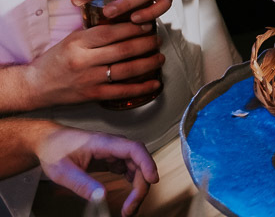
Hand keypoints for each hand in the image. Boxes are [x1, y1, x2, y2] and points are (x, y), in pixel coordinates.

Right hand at [25, 24, 163, 107]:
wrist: (35, 85)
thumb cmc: (55, 60)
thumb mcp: (71, 40)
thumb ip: (94, 33)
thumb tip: (125, 24)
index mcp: (78, 42)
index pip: (111, 32)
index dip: (133, 28)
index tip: (147, 25)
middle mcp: (84, 60)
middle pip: (123, 50)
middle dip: (146, 44)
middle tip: (157, 40)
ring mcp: (89, 79)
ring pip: (126, 70)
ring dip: (148, 63)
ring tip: (160, 57)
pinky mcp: (92, 95)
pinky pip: (121, 91)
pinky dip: (141, 87)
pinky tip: (154, 83)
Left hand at [35, 124, 157, 216]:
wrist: (48, 141)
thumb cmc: (54, 149)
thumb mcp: (63, 171)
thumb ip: (82, 184)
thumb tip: (102, 197)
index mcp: (104, 143)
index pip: (134, 149)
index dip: (147, 163)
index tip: (152, 180)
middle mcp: (114, 145)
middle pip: (139, 162)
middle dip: (140, 185)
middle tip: (130, 209)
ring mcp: (114, 151)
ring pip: (136, 167)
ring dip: (138, 186)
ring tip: (130, 207)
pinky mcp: (112, 158)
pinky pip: (129, 169)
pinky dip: (132, 182)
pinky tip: (129, 194)